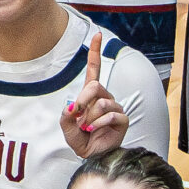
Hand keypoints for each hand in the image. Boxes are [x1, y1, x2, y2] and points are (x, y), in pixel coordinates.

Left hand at [59, 30, 129, 154]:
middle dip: (83, 101)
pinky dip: (98, 125)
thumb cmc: (79, 139)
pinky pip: (110, 116)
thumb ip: (66, 115)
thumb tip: (72, 107)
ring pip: (101, 103)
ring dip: (89, 118)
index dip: (95, 51)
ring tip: (87, 127)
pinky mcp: (122, 119)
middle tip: (77, 115)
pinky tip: (96, 130)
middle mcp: (104, 97)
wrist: (90, 154)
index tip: (97, 34)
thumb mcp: (66, 126)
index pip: (94, 68)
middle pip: (95, 86)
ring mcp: (115, 107)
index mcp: (91, 94)